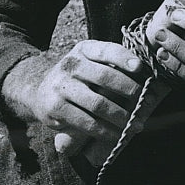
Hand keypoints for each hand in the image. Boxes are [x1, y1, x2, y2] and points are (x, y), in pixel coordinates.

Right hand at [30, 40, 146, 146]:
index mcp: (84, 49)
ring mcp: (61, 86)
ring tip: (136, 124)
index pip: (106, 50)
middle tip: (146, 103)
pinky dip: (106, 131)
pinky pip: (86, 122)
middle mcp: (71, 64)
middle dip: (130, 91)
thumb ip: (111, 63)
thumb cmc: (76, 76)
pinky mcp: (55, 108)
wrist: (38, 89)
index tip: (140, 67)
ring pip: (98, 103)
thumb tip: (144, 74)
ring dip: (121, 116)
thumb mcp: (89, 60)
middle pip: (105, 77)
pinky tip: (117, 135)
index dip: (124, 58)